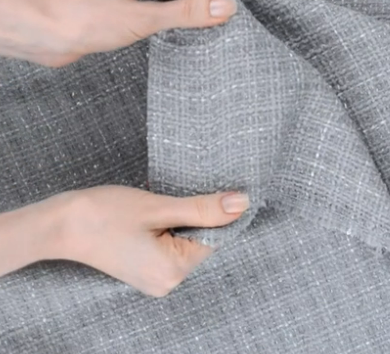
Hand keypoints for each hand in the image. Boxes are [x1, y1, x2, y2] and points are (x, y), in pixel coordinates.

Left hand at [0, 0, 236, 66]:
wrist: (50, 37)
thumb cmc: (90, 20)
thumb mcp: (146, 16)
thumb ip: (185, 12)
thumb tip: (225, 7)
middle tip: (227, 15)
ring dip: (185, 12)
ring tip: (210, 25)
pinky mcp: (123, 11)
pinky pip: (155, 12)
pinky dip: (170, 22)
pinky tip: (180, 32)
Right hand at [0, 186, 248, 296]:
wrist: (61, 224)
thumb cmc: (105, 214)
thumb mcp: (158, 207)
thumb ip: (203, 208)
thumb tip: (242, 203)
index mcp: (173, 271)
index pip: (216, 240)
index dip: (219, 213)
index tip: (212, 191)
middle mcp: (167, 283)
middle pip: (202, 243)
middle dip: (198, 216)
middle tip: (177, 196)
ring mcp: (155, 279)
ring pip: (187, 242)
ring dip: (184, 219)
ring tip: (160, 206)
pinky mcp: (146, 270)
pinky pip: (172, 247)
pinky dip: (171, 228)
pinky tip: (156, 215)